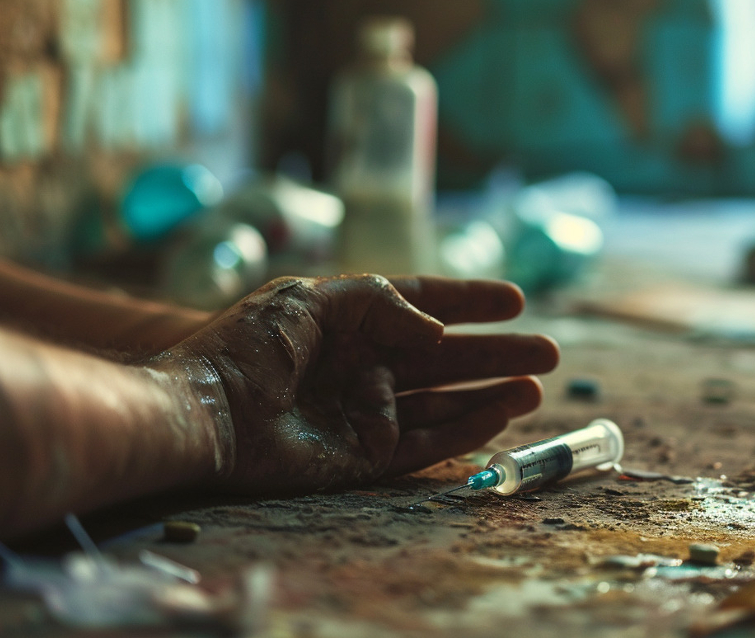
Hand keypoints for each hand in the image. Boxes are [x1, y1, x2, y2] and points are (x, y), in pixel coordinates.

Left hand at [169, 274, 558, 492]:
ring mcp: (366, 411)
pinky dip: (466, 427)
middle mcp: (363, 364)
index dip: (468, 301)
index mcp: (348, 321)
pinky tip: (502, 412)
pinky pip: (427, 441)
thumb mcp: (308, 299)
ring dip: (491, 391)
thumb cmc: (246, 348)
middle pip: (445, 357)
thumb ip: (379, 303)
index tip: (513, 299)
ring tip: (536, 383)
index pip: (421, 305)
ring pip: (444, 401)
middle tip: (548, 349)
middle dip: (496, 352)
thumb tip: (436, 330)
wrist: (205, 413)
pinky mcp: (365, 455)